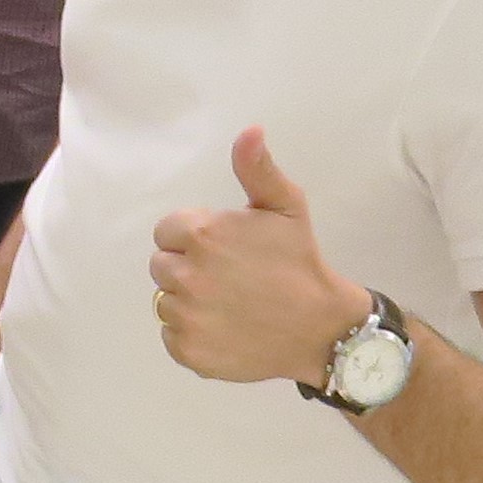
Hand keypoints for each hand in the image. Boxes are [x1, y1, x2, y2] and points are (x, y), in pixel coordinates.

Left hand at [150, 127, 361, 388]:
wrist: (321, 328)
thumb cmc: (300, 262)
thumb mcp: (286, 207)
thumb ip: (257, 168)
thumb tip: (249, 131)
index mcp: (200, 235)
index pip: (167, 232)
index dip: (194, 238)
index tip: (224, 249)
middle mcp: (185, 276)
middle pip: (161, 266)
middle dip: (189, 267)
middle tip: (229, 277)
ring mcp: (184, 317)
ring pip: (166, 301)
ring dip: (189, 301)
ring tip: (230, 303)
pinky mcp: (187, 351)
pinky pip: (172, 336)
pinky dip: (192, 334)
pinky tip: (225, 328)